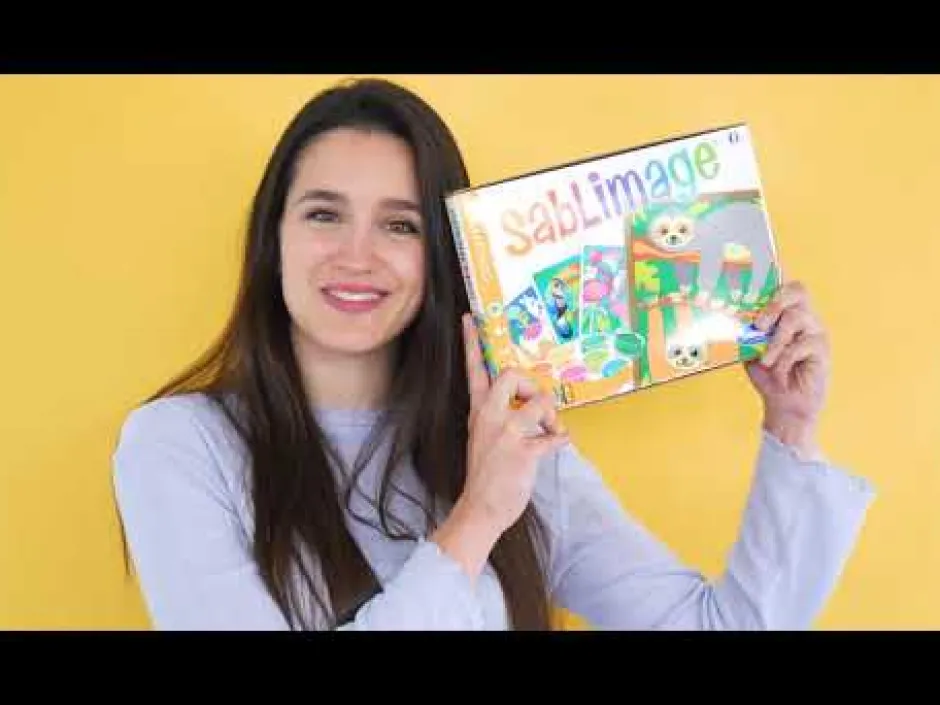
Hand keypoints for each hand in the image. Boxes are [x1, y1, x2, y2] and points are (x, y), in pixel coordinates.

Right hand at [460, 312, 568, 530]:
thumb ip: (499, 416)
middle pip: (510, 373)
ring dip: (553, 416)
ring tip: (551, 430)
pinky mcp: (523, 452)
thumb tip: (528, 403)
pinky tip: (559, 444)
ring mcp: (506, 433)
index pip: (473, 371)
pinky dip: (561, 438)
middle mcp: (489, 417)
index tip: (470, 318)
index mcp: (479, 412)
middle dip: (530, 383)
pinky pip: (554, 435)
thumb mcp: (484, 438)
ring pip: (540, 402)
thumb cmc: (486, 474)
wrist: (480, 508)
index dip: (472, 343)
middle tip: (534, 403)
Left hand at [746, 281, 829, 458]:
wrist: (783, 404)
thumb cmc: (767, 373)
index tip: (767, 265)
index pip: (785, 285)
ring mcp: (815, 331)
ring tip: (766, 359)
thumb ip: (745, 332)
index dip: (779, 272)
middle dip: (774, 303)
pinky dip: (785, 358)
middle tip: (759, 325)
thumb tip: (732, 318)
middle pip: (798, 290)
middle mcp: (804, 316)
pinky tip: (779, 370)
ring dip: (776, 340)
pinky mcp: (822, 349)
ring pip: (797, 317)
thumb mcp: (749, 349)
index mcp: (785, 313)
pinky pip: (802, 344)